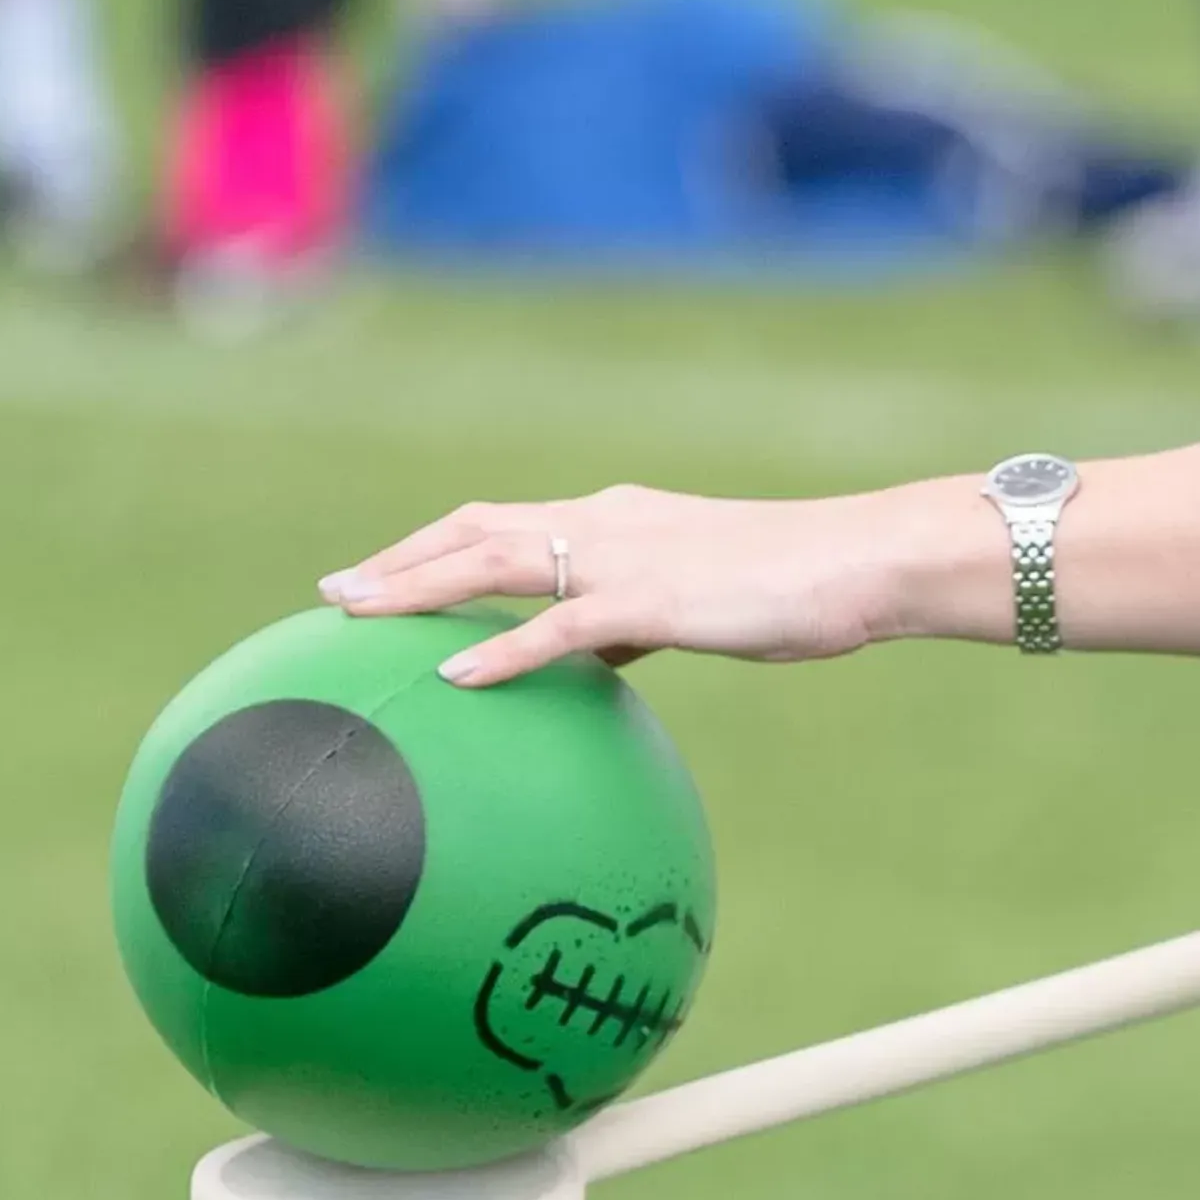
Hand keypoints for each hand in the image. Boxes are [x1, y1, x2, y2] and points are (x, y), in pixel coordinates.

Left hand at [318, 482, 984, 686]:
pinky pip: (560, 627)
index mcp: (622, 517)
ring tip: (355, 615)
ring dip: (419, 586)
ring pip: (499, 560)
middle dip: (400, 558)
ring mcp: (629, 556)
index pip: (507, 519)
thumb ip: (640, 617)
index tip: (380, 571)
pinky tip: (452, 682)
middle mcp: (611, 522)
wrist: (864, 558)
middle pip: (478, 528)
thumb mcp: (706, 596)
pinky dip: (500, 651)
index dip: (435, 543)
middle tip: (334, 593)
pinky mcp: (655, 600)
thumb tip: (595, 652)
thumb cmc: (800, 582)